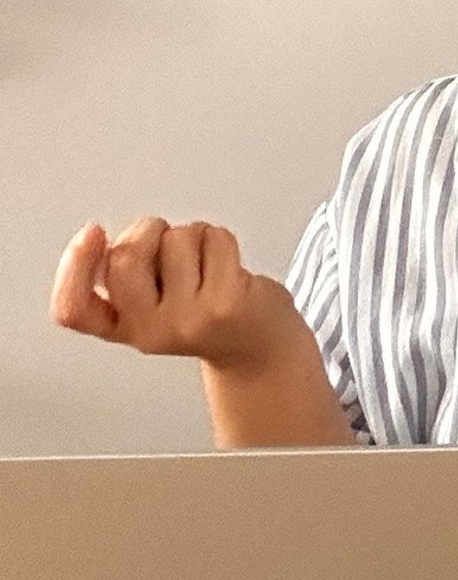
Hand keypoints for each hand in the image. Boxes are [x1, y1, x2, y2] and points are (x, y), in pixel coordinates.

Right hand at [49, 219, 299, 373]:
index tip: (92, 232)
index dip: (73, 267)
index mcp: (124, 327)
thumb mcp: (154, 304)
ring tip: (206, 263)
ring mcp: (188, 320)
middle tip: (164, 238)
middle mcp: (150, 330)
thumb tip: (106, 238)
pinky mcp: (224, 304)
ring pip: (176, 239)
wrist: (261, 350)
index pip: (73, 309)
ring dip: (194, 235)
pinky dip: (222, 239)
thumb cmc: (208, 315)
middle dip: (146, 229)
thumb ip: (127, 276)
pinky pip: (214, 239)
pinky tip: (228, 266)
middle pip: (124, 258)